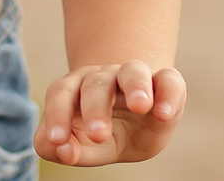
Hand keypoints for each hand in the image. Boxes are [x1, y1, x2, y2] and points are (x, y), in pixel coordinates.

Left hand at [36, 59, 185, 165]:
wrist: (140, 124)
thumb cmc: (106, 135)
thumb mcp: (88, 147)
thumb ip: (70, 151)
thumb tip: (64, 152)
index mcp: (76, 89)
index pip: (61, 94)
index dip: (56, 115)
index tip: (56, 140)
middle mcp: (103, 77)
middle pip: (96, 85)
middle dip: (95, 108)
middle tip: (98, 135)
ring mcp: (135, 76)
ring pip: (132, 72)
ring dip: (136, 87)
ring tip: (140, 106)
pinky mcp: (165, 83)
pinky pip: (168, 80)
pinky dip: (168, 94)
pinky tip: (164, 113)